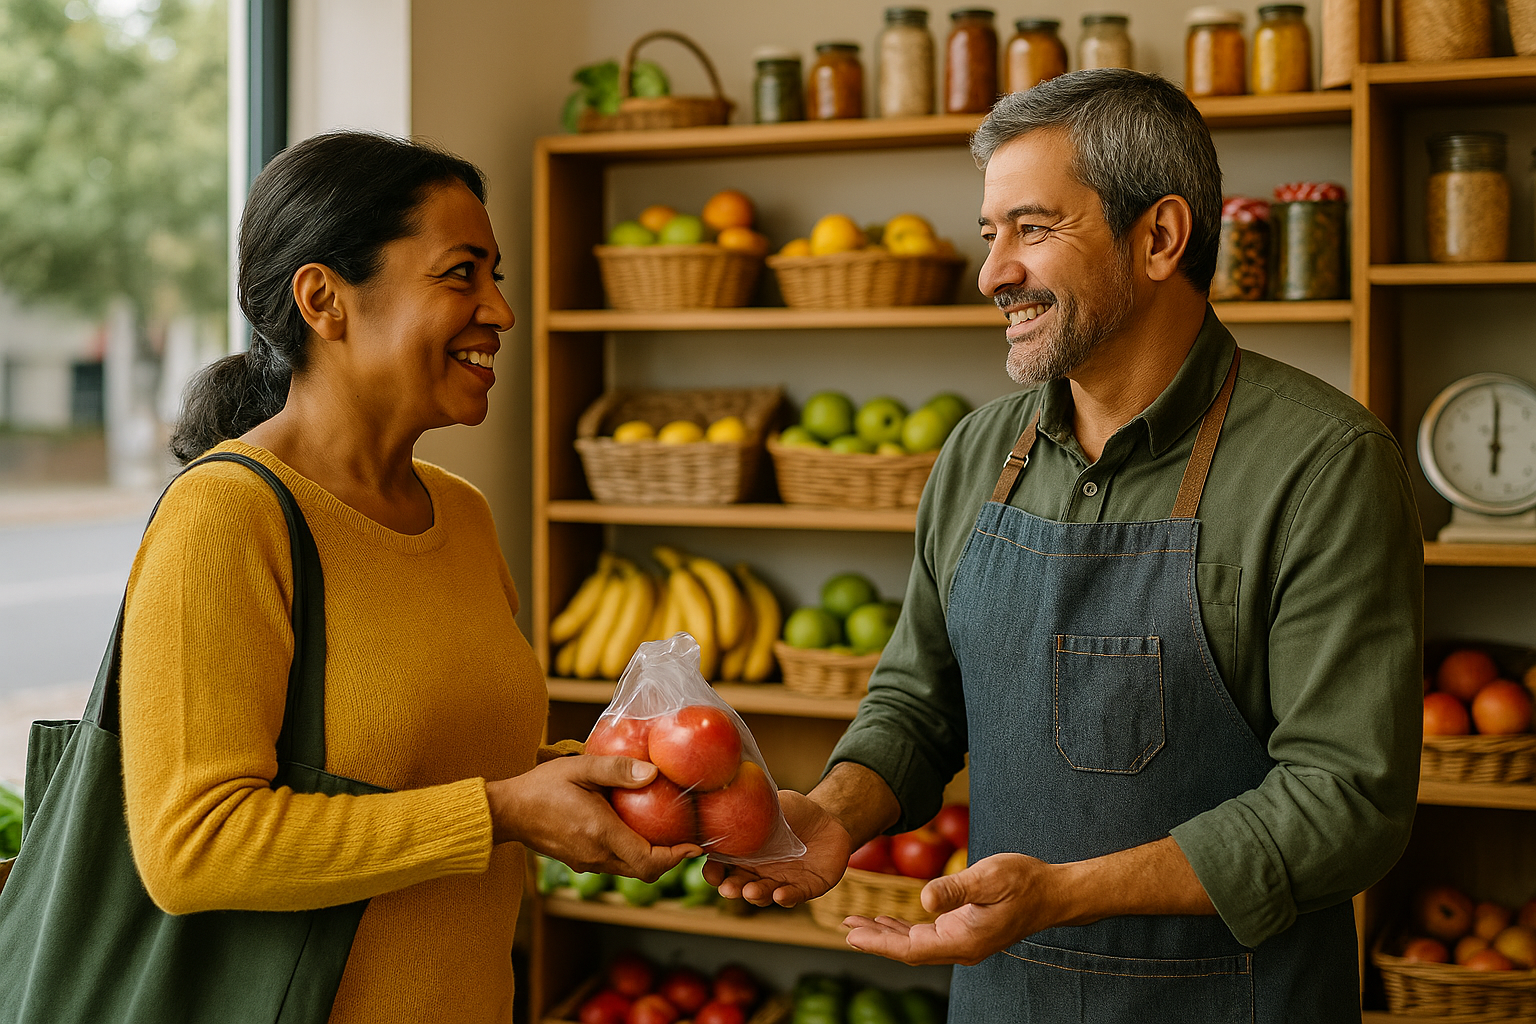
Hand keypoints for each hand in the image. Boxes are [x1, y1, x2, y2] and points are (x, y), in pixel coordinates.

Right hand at [486, 755, 699, 881]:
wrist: (507, 811)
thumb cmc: (542, 786)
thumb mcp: (580, 767)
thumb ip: (617, 770)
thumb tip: (653, 773)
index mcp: (600, 833)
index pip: (648, 861)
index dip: (676, 858)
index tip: (694, 846)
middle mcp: (596, 855)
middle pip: (644, 871)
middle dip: (669, 860)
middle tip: (686, 841)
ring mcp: (586, 862)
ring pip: (629, 870)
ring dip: (651, 858)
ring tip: (667, 835)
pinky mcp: (579, 862)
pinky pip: (614, 865)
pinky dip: (632, 855)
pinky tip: (636, 832)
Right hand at [702, 790, 852, 906]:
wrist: (828, 820)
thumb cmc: (795, 812)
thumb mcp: (774, 804)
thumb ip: (753, 806)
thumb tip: (729, 798)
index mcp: (744, 852)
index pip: (722, 865)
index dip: (714, 872)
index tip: (713, 873)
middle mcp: (758, 872)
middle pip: (738, 885)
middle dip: (732, 889)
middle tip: (727, 889)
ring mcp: (780, 882)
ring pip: (763, 895)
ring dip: (755, 896)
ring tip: (751, 892)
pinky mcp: (804, 889)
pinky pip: (793, 896)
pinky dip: (785, 898)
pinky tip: (780, 895)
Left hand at [843, 852, 1063, 965]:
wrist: (1053, 893)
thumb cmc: (1024, 882)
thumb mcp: (989, 877)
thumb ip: (957, 889)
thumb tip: (925, 900)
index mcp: (965, 941)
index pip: (912, 948)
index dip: (880, 943)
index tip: (851, 935)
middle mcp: (961, 947)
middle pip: (908, 949)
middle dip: (875, 939)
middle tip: (843, 927)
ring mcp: (962, 941)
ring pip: (914, 943)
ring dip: (885, 934)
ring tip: (855, 924)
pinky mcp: (963, 931)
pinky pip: (925, 935)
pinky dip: (902, 929)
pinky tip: (885, 921)